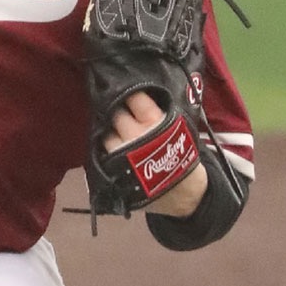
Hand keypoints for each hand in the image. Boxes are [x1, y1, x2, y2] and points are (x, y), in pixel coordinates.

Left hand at [104, 91, 209, 216]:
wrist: (183, 195)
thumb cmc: (182, 158)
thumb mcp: (178, 129)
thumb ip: (158, 112)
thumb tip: (139, 94)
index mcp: (154, 122)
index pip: (134, 97)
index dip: (129, 93)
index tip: (127, 91)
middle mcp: (134, 136)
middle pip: (116, 114)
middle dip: (118, 111)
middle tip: (123, 112)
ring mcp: (120, 154)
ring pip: (106, 134)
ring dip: (110, 131)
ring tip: (119, 133)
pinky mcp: (112, 170)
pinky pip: (103, 152)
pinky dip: (108, 147)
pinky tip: (115, 147)